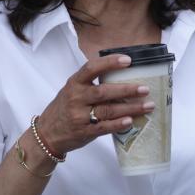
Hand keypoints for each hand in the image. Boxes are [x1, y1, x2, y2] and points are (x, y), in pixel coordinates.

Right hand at [36, 55, 153, 155]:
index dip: (110, 63)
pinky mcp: (84, 132)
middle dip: (126, 90)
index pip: (91, 68)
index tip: (128, 60)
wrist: (47, 133)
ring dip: (130, 108)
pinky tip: (131, 121)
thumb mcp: (72, 91)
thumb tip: (122, 75)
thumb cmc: (64, 109)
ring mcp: (79, 116)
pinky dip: (118, 124)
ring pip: (108, 110)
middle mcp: (76, 98)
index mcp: (74, 83)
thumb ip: (90, 83)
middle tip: (145, 88)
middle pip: (104, 92)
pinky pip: (104, 127)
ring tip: (147, 105)